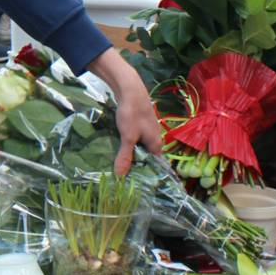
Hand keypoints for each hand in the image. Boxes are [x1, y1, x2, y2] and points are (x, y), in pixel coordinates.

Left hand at [87, 47, 161, 174]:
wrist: (130, 88)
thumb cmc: (132, 114)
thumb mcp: (128, 137)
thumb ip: (125, 157)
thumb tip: (121, 178)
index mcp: (156, 144)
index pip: (155, 166)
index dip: (147, 176)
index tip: (137, 186)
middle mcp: (155, 138)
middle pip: (147, 157)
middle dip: (137, 166)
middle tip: (124, 178)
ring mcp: (147, 130)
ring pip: (141, 148)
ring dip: (132, 155)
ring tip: (119, 166)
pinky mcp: (139, 123)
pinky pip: (136, 139)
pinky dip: (129, 145)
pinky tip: (119, 148)